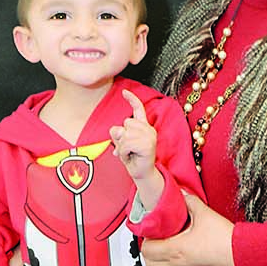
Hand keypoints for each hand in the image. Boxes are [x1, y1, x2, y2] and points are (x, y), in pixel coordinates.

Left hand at [110, 89, 163, 211]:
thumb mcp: (122, 144)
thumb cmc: (133, 159)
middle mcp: (148, 129)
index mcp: (144, 127)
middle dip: (120, 137)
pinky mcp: (148, 144)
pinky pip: (126, 143)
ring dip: (122, 147)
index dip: (132, 100)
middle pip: (125, 123)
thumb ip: (119, 134)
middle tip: (127, 149)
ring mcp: (149, 136)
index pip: (138, 109)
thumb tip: (117, 131)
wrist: (142, 174)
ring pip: (125, 134)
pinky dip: (123, 152)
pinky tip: (130, 156)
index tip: (124, 91)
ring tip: (128, 154)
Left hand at [140, 195, 236, 265]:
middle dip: (150, 253)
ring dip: (161, 265)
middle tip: (157, 242)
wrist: (244, 256)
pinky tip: (182, 262)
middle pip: (150, 265)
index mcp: (176, 250)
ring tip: (168, 253)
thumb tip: (182, 196)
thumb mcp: (205, 214)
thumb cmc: (226, 240)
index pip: (146, 250)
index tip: (153, 233)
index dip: (146, 240)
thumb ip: (190, 202)